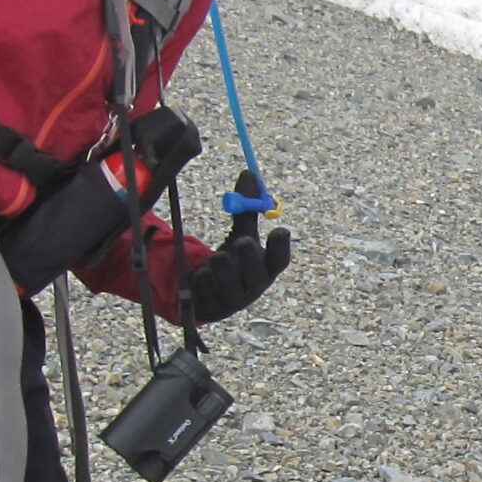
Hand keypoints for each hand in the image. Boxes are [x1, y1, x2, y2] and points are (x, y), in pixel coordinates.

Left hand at [183, 170, 292, 323]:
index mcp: (266, 268)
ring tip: (215, 259)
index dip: (281, 248)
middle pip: (256, 272)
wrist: (209, 292)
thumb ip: (246, 208)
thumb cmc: (232, 260)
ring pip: (227, 278)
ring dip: (219, 264)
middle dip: (248, 256)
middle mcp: (254, 286)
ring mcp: (234, 301)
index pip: (279, 261)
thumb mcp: (240, 234)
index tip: (280, 230)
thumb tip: (249, 173)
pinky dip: (201, 276)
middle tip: (240, 241)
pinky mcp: (213, 308)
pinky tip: (200, 276)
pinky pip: (205, 286)